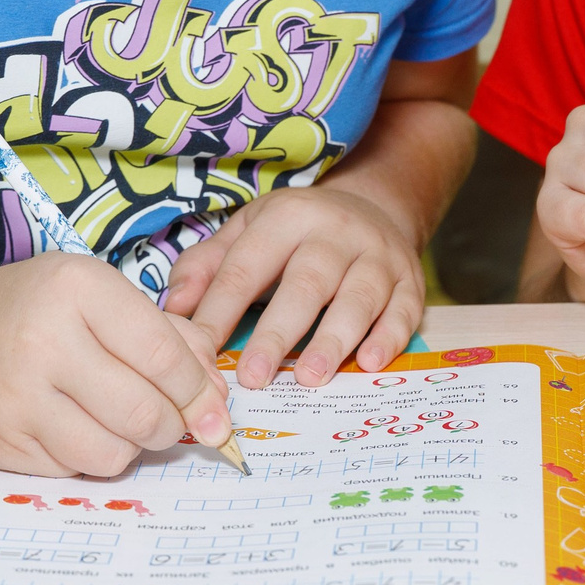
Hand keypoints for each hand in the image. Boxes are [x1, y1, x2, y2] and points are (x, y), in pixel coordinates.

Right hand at [0, 252, 233, 477]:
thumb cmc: (29, 310)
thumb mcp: (96, 295)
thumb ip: (166, 335)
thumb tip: (218, 395)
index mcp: (77, 288)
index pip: (164, 356)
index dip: (200, 391)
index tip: (216, 410)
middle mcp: (44, 339)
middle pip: (145, 413)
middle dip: (174, 426)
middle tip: (171, 421)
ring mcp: (16, 396)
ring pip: (114, 452)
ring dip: (133, 447)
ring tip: (121, 422)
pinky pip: (74, 470)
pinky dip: (90, 457)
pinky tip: (76, 427)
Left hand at [162, 186, 424, 389]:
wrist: (374, 206)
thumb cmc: (297, 232)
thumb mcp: (248, 231)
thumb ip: (207, 266)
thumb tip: (173, 309)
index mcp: (287, 217)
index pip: (247, 267)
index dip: (220, 312)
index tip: (199, 356)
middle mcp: (336, 232)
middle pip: (306, 283)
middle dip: (278, 332)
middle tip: (253, 378)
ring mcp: (378, 256)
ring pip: (359, 296)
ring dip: (335, 338)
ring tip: (310, 377)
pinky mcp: (411, 280)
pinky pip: (404, 309)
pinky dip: (390, 336)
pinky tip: (371, 363)